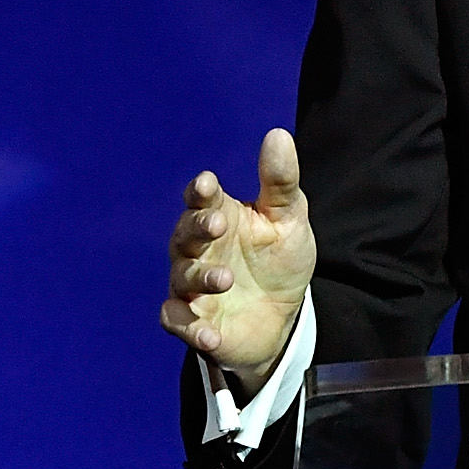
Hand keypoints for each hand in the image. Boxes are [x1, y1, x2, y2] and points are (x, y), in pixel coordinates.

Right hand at [160, 128, 317, 388]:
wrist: (283, 316)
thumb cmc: (279, 260)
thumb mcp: (288, 219)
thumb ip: (280, 182)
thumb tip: (278, 134)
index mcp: (218, 217)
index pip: (200, 200)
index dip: (199, 192)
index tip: (207, 185)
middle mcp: (198, 250)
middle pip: (184, 235)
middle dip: (196, 229)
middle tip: (216, 225)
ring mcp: (193, 286)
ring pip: (181, 278)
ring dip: (199, 278)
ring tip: (224, 279)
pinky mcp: (194, 322)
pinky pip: (179, 323)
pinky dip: (192, 329)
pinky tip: (210, 334)